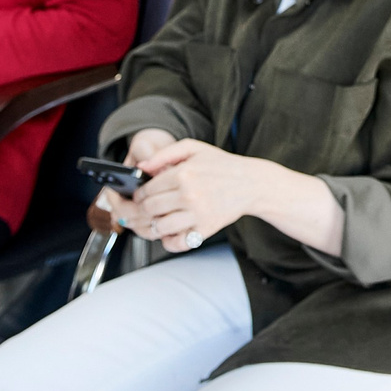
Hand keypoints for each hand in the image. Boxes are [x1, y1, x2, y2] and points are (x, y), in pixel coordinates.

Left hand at [104, 137, 279, 253]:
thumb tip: (141, 167)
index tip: (141, 195)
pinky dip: (169, 241)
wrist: (251, 183)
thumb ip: (164, 153)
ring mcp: (198, 214)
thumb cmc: (221, 165)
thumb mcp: (193, 148)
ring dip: (154, 224)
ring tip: (159, 218)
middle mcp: (189, 194)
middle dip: (143, 209)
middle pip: (150, 208)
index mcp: (183, 173)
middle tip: (147, 207)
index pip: (147, 189)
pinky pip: (177, 242)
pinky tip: (171, 231)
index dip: (139, 193)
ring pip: (159, 226)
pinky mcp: (205, 229)